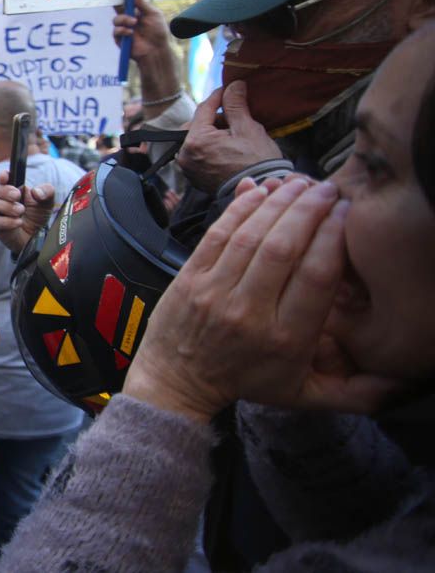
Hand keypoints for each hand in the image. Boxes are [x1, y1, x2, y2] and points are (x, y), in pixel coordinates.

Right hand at [0, 171, 57, 253]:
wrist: (37, 236)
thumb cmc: (38, 215)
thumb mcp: (47, 201)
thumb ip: (46, 191)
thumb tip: (36, 192)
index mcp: (12, 186)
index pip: (2, 178)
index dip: (2, 176)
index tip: (6, 176)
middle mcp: (0, 197)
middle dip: (3, 190)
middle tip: (17, 195)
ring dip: (5, 206)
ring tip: (20, 211)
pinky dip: (6, 221)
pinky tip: (18, 222)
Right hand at [112, 0, 170, 63]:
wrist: (156, 50)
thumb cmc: (158, 32)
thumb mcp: (153, 14)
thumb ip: (143, 4)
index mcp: (137, 12)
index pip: (128, 2)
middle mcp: (129, 20)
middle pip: (118, 9)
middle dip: (117, 5)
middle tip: (119, 2)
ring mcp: (124, 29)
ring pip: (116, 19)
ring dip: (123, 19)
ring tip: (134, 23)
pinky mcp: (120, 39)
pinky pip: (115, 31)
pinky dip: (122, 30)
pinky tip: (130, 33)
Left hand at [122, 178, 400, 422]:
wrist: (178, 382)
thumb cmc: (246, 382)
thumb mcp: (303, 395)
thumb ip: (353, 392)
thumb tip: (399, 383)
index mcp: (286, 339)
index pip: (317, 276)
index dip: (334, 237)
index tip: (346, 213)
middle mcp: (250, 313)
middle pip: (284, 248)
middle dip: (309, 210)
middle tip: (328, 189)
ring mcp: (215, 292)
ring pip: (251, 236)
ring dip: (277, 202)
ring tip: (299, 183)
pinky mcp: (189, 278)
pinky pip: (217, 234)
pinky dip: (239, 208)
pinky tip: (259, 190)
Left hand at [179, 82, 283, 193]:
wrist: (260, 191)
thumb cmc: (256, 161)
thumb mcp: (247, 128)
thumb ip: (235, 105)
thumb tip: (233, 84)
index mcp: (196, 141)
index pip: (203, 109)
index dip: (217, 96)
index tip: (228, 88)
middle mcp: (185, 155)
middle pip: (196, 125)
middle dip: (214, 118)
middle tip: (235, 117)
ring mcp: (188, 168)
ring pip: (197, 138)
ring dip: (212, 132)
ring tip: (234, 133)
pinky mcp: (194, 177)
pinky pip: (198, 153)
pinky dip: (210, 146)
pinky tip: (228, 146)